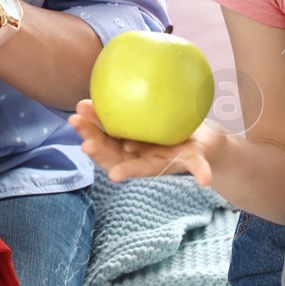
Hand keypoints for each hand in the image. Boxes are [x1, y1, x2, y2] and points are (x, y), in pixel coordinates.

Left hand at [65, 99, 220, 187]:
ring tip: (78, 112)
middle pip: (111, 153)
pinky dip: (95, 114)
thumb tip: (206, 180)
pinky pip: (108, 119)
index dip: (124, 170)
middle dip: (95, 145)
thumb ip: (200, 167)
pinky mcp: (129, 125)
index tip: (114, 175)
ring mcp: (129, 140)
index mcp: (150, 164)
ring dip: (90, 127)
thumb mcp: (198, 158)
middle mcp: (135, 154)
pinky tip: (82, 105)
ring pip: (105, 136)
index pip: (134, 169)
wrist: (194, 136)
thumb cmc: (197, 149)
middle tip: (82, 135)